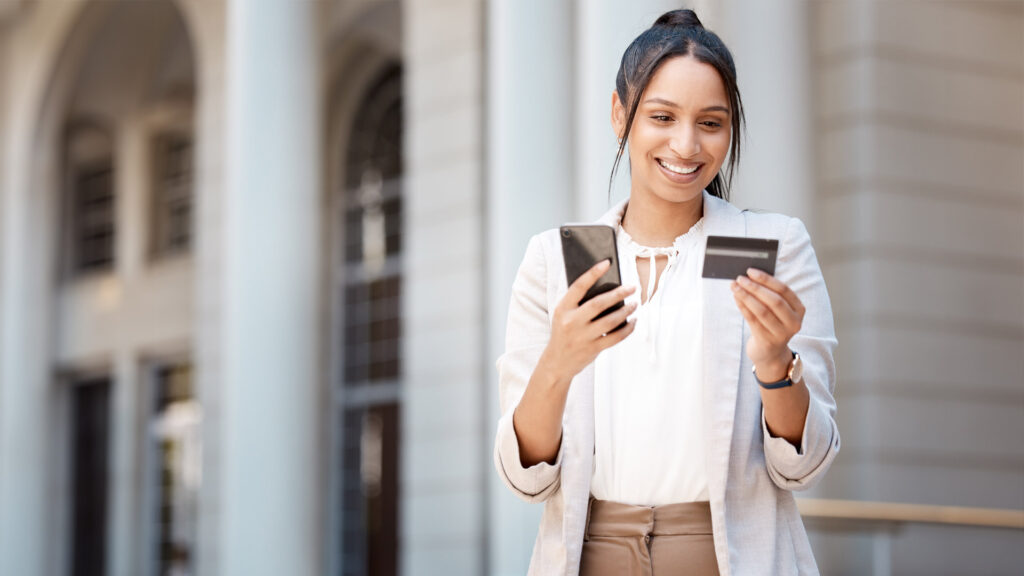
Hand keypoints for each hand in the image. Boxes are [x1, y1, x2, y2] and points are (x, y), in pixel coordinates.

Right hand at [538, 260, 637, 383]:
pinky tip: (633, 321)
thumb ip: (579, 303)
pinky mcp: (593, 349)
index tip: (607, 262)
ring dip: (626, 311)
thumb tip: (608, 288)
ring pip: (610, 321)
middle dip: (618, 294)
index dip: (592, 273)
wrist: (556, 362)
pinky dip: (627, 328)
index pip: (578, 287)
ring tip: (635, 303)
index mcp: (562, 309)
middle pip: (599, 304)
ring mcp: (582, 337)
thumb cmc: (564, 333)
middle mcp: (571, 322)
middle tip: (632, 287)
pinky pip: (615, 337)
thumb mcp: (563, 315)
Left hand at [730, 268, 804, 380]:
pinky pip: (752, 320)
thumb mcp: (778, 310)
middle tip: (740, 278)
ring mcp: (782, 334)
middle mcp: (794, 322)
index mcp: (799, 310)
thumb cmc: (772, 323)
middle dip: (755, 287)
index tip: (751, 271)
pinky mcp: (767, 341)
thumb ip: (770, 294)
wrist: (770, 352)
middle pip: (774, 300)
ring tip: (734, 287)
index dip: (766, 279)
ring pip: (762, 311)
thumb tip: (750, 276)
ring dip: (746, 296)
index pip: (784, 290)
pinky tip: (736, 298)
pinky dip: (743, 307)